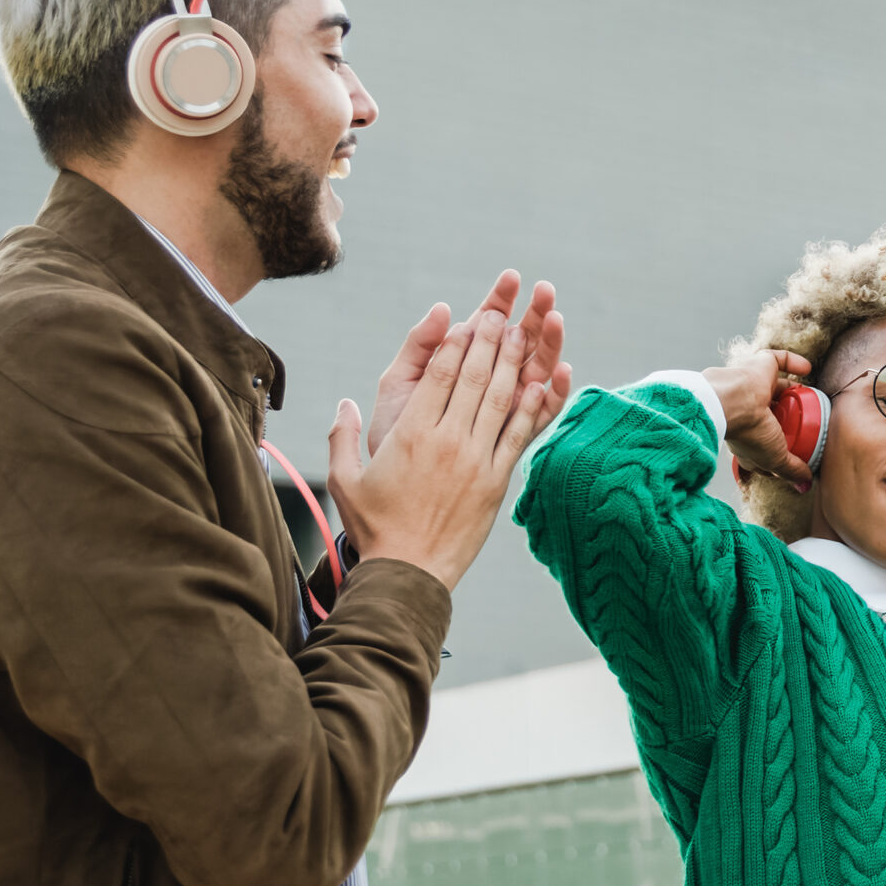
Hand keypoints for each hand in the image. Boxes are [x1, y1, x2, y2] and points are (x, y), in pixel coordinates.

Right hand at [327, 307, 554, 590]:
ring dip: (512, 363)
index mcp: (410, 434)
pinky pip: (519, 436)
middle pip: (472, 378)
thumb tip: (342, 402)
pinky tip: (543, 382)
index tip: (466, 319)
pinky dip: (532, 407)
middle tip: (500, 313)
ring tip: (523, 333)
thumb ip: (342, 436)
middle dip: (488, 341)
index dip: (455, 343)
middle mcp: (447, 441)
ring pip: (499, 400)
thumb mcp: (344, 479)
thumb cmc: (374, 527)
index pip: (437, 375)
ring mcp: (476, 460)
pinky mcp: (498, 481)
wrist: (409, 572)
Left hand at [367, 272, 570, 458]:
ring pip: (537, 371)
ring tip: (556, 318)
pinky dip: (556, 393)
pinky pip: (543, 415)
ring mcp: (505, 410)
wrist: (396, 489)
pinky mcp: (515, 438)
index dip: (500, 299)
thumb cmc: (393, 433)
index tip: (511, 277)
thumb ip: (419, 347)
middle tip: (546, 289)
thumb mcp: (398, 383)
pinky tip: (562, 371)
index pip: (486, 323)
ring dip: (550, 344)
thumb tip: (443, 308)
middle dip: (534, 314)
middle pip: (519, 342)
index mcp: (461, 364)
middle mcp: (489, 384)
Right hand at [704, 351, 815, 490]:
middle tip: (804, 420)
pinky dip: (794, 362)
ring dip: (791, 390)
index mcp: (748, 432)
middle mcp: (750, 408)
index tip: (795, 448)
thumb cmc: (748, 433)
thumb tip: (805, 484)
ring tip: (809, 395)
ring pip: (776, 387)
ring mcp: (755, 387)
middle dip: (786, 415)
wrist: (731, 402)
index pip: (767, 437)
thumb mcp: (775, 459)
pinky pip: (779, 360)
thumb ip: (790, 470)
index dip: (780, 442)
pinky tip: (807, 369)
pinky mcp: (760, 366)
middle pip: (772, 411)